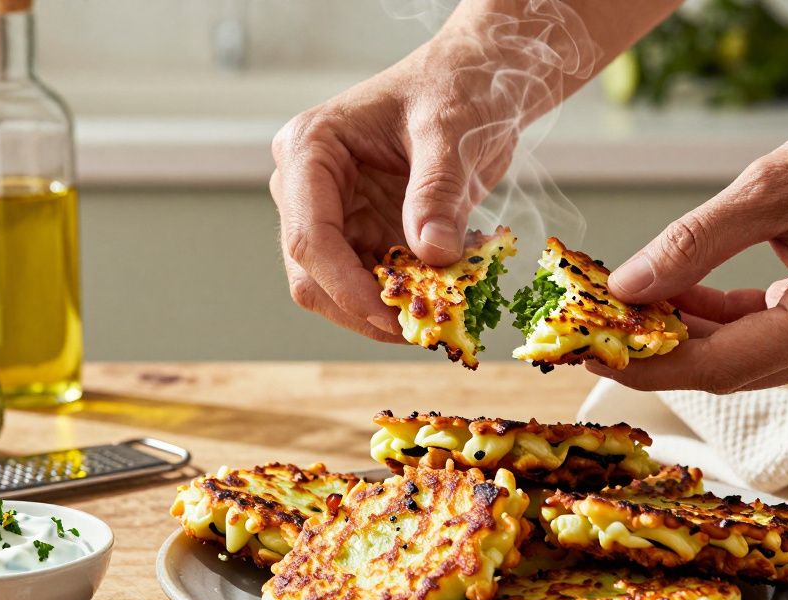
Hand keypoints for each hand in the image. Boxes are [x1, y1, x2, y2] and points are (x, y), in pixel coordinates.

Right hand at [269, 44, 517, 341]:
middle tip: (421, 332)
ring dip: (388, 309)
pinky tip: (446, 296)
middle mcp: (309, 187)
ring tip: (442, 317)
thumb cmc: (456, 86)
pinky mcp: (365, 233)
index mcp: (311, 149)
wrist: (478, 81)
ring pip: (340, 289)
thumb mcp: (450, 132)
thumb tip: (433, 254)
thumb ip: (438, 192)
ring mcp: (334, 214)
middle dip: (363, 308)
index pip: (310, 236)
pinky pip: (376, 283)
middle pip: (313, 273)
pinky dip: (408, 297)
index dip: (346, 287)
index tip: (392, 318)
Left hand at [592, 93, 787, 392]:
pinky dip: (719, 320)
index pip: (715, 366)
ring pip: (742, 357)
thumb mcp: (772, 186)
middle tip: (593, 323)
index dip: (645, 363)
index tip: (587, 349)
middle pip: (725, 369)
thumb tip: (626, 286)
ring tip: (628, 300)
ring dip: (684, 331)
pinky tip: (678, 293)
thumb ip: (694, 242)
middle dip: (655, 347)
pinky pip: (765, 339)